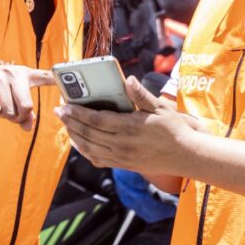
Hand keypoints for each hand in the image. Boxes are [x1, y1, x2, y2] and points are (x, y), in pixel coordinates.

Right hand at [0, 63, 55, 129]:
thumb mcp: (11, 95)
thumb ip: (24, 112)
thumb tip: (29, 127)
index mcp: (25, 74)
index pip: (46, 76)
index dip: (59, 80)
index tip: (70, 84)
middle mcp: (14, 73)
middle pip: (26, 106)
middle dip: (19, 117)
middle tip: (12, 114)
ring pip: (9, 111)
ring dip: (4, 115)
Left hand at [56, 76, 193, 173]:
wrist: (185, 155)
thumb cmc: (174, 128)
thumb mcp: (161, 107)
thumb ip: (141, 95)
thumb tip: (128, 80)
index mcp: (129, 127)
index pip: (96, 119)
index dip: (77, 113)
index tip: (64, 105)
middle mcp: (122, 145)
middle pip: (88, 133)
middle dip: (70, 122)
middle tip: (59, 111)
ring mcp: (121, 157)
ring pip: (89, 148)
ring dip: (75, 136)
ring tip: (66, 124)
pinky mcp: (123, 165)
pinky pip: (98, 159)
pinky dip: (85, 151)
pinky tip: (80, 143)